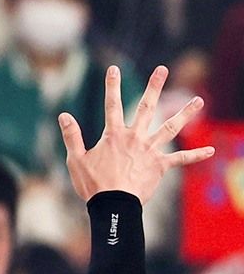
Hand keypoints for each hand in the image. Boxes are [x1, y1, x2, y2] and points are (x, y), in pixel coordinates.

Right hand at [59, 65, 213, 203]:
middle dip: (154, 87)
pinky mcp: (160, 166)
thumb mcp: (76, 159)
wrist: (114, 205)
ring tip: (199, 100)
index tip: (114, 69)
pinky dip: (195, 155)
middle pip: (146, 108)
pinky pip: (180, 159)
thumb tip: (63, 115)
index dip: (111, 86)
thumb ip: (71, 136)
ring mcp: (150, 151)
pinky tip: (211, 150)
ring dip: (186, 113)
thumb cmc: (93, 184)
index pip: (111, 105)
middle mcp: (135, 138)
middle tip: (162, 70)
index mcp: (113, 135)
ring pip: (170, 128)